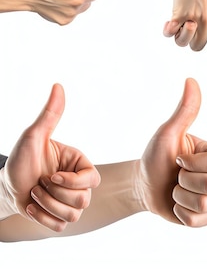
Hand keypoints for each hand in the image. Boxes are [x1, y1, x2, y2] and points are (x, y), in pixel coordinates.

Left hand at [0, 84, 100, 231]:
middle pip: (83, 200)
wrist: (5, 185)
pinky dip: (42, 218)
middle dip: (54, 194)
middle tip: (39, 183)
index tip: (51, 175)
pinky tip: (32, 207)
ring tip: (34, 194)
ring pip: (74, 215)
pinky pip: (60, 226)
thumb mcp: (34, 135)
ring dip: (47, 206)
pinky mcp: (60, 218)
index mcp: (80, 165)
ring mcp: (71, 202)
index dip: (71, 182)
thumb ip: (50, 113)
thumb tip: (58, 86)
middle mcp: (80, 184)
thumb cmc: (21, 159)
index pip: (92, 179)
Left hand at [138, 78, 206, 226]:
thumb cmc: (156, 156)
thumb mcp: (168, 133)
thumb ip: (185, 110)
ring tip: (176, 189)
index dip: (194, 162)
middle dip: (184, 181)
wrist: (144, 185)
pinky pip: (199, 221)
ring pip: (205, 204)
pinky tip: (178, 205)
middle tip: (177, 175)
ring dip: (180, 197)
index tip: (180, 158)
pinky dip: (181, 214)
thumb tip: (191, 80)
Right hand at [162, 0, 206, 75]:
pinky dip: (168, 31)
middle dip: (191, 40)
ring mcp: (196, 17)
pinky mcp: (180, 13)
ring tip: (180, 21)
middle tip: (189, 23)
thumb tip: (180, 36)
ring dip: (180, 36)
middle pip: (198, 46)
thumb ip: (206, 26)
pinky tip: (168, 23)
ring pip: (185, 43)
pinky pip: (171, 33)